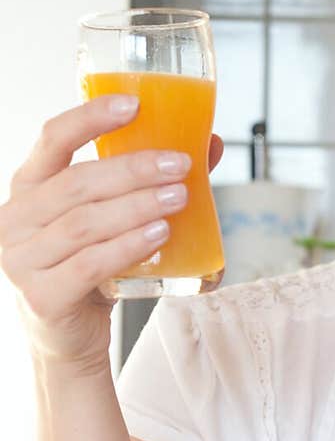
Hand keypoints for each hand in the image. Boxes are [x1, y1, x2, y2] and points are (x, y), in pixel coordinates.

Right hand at [0, 96, 224, 375]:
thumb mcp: (112, 219)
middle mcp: (16, 218)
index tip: (134, 104)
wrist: (69, 336)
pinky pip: (89, 265)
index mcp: (29, 186)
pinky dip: (127, 247)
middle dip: (134, 170)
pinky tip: (158, 235)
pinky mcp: (42, 296)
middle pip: (77, 183)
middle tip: (180, 165)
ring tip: (179, 198)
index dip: (90, 117)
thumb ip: (149, 181)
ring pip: (84, 224)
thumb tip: (209, 143)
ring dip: (137, 207)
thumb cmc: (91, 267)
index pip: (52, 138)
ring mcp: (22, 259)